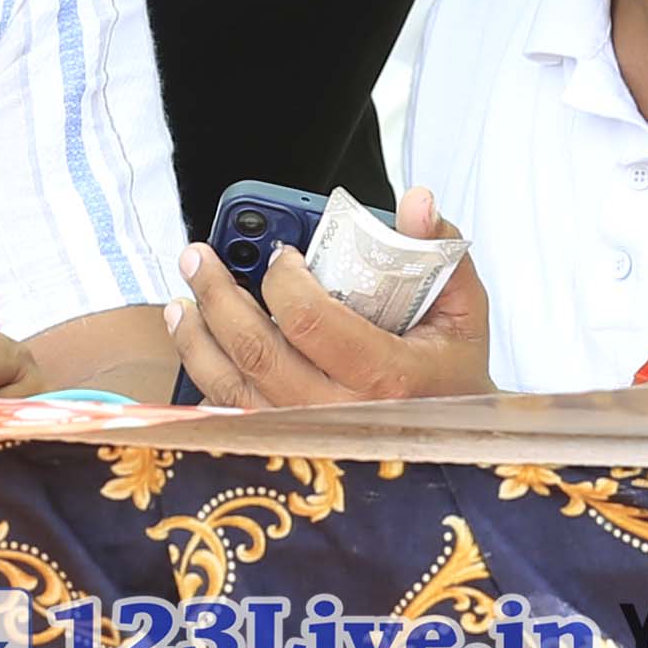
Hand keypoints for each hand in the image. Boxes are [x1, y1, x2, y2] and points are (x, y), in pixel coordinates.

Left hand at [169, 214, 491, 410]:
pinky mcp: (284, 445)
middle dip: (219, 292)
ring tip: (185, 296)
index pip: (310, 319)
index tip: (280, 252)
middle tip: (200, 254)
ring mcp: (306, 436)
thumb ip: (439, 249)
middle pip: (256, 349)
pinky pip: (229, 411)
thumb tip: (416, 202)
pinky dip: (203, 371)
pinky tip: (193, 338)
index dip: (282, 278)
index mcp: (385, 375)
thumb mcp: (462, 309)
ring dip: (198, 334)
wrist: (451, 442)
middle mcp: (339, 413)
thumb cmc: (452, 374)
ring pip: (231, 384)